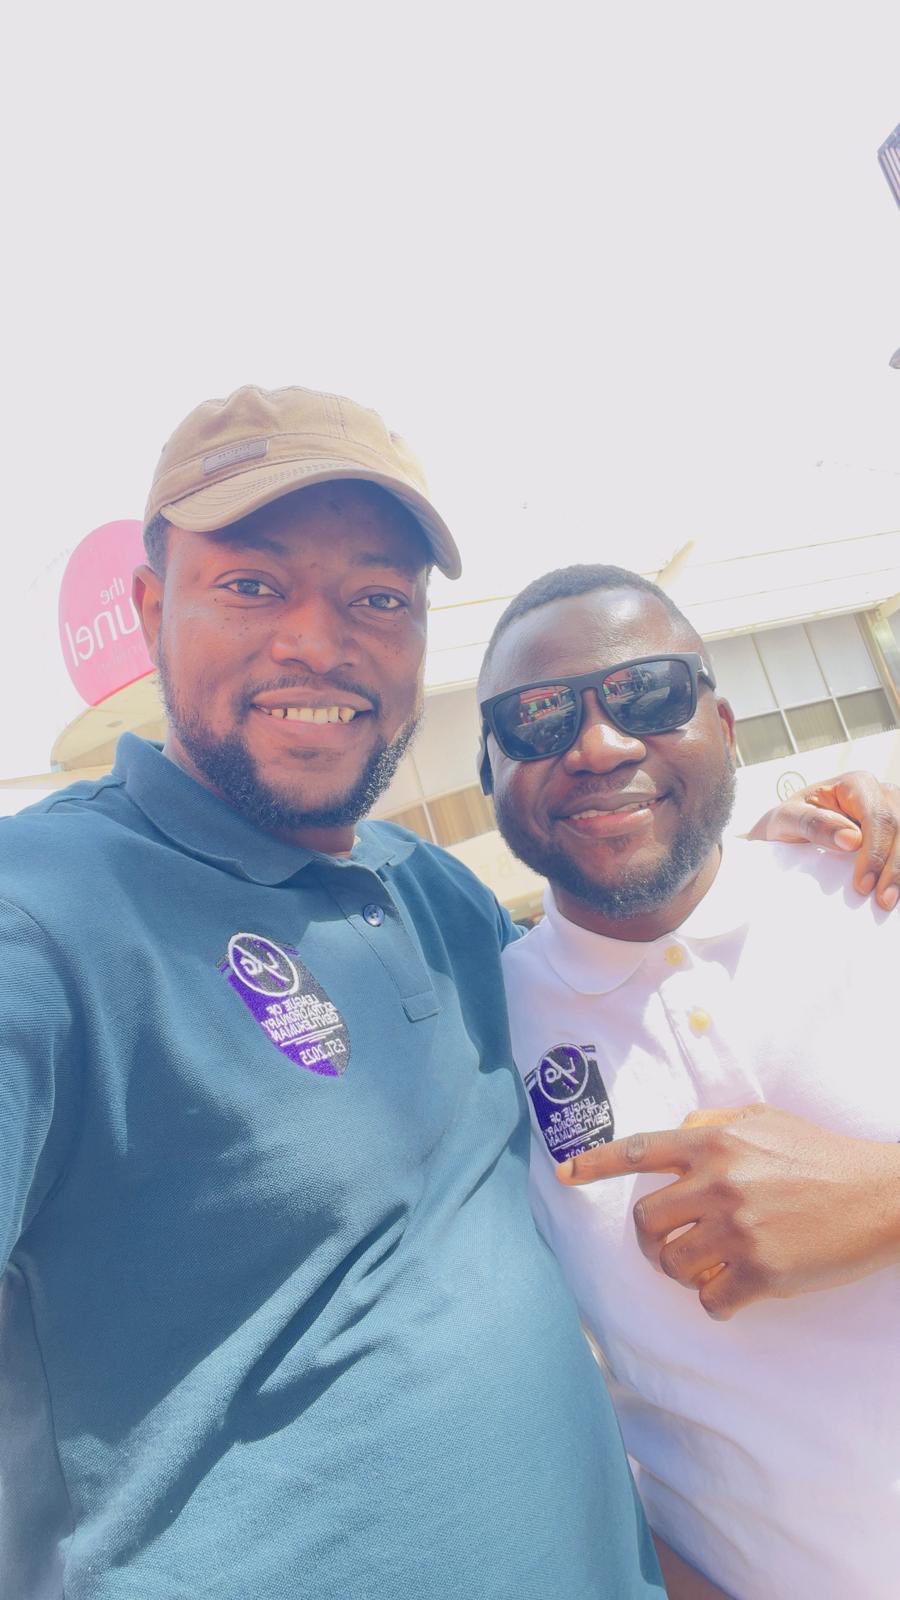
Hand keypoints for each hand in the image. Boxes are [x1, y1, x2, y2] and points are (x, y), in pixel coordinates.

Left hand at [557, 1104, 899, 1318]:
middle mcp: (717, 1182)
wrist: (879, 1196)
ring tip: (709, 1268)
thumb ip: (714, 1121)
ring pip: (672, 1264)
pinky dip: (716, 1303)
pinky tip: (735, 1293)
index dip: (594, 1164)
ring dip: (683, 1273)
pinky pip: (710, 1300)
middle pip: (646, 1222)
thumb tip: (680, 1126)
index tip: (562, 1175)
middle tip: (670, 1248)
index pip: (639, 1150)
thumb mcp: (765, 1119)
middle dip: (651, 1242)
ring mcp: (737, 1228)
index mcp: (714, 1141)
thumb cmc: (821, 1155)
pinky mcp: (760, 1271)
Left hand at [748, 771, 899, 910]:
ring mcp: (893, 812)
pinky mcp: (894, 833)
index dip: (875, 851)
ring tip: (888, 900)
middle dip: (894, 866)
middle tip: (882, 900)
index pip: (877, 816)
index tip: (863, 884)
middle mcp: (880, 794)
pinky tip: (895, 888)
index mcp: (855, 785)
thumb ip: (813, 823)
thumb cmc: (788, 820)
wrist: (789, 829)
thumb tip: (852, 839)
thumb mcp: (786, 819)